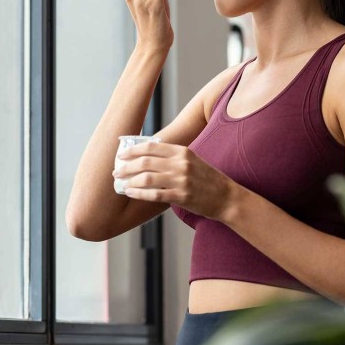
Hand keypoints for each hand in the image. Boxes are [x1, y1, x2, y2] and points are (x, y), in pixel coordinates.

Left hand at [112, 141, 240, 222]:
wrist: (227, 197)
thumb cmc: (208, 179)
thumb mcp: (192, 161)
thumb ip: (173, 157)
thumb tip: (147, 157)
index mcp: (182, 151)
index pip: (151, 147)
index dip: (133, 150)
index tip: (122, 154)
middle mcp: (181, 163)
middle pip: (145, 162)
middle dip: (126, 166)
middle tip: (117, 171)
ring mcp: (181, 180)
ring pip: (147, 177)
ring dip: (130, 180)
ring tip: (121, 183)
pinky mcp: (181, 196)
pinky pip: (154, 194)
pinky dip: (139, 193)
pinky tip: (131, 192)